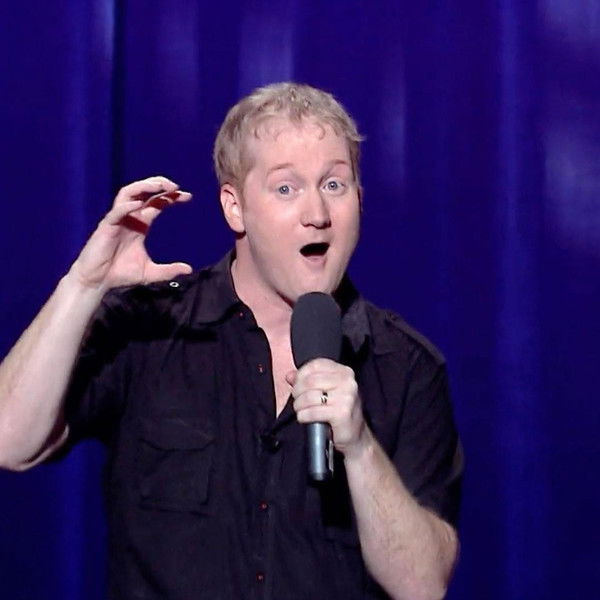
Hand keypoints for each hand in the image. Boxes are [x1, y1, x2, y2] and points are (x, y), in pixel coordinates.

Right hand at [68, 176, 191, 291]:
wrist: (98, 282)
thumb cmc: (121, 274)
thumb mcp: (151, 272)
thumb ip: (169, 270)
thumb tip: (189, 269)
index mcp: (141, 224)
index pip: (157, 203)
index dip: (171, 197)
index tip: (187, 196)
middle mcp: (130, 217)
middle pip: (144, 192)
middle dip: (159, 185)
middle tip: (176, 186)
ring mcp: (117, 220)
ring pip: (128, 194)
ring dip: (143, 187)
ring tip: (159, 186)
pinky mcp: (106, 227)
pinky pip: (116, 212)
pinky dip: (126, 207)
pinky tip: (138, 205)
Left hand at [286, 358, 368, 455]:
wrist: (356, 435)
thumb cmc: (339, 411)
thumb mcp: (326, 391)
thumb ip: (307, 380)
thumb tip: (289, 376)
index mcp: (344, 372)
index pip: (316, 365)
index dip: (301, 374)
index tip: (296, 385)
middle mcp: (347, 382)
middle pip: (310, 381)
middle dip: (297, 392)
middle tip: (297, 400)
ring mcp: (346, 397)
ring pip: (309, 396)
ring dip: (299, 405)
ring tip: (300, 410)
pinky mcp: (342, 413)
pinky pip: (313, 411)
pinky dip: (303, 415)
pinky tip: (304, 418)